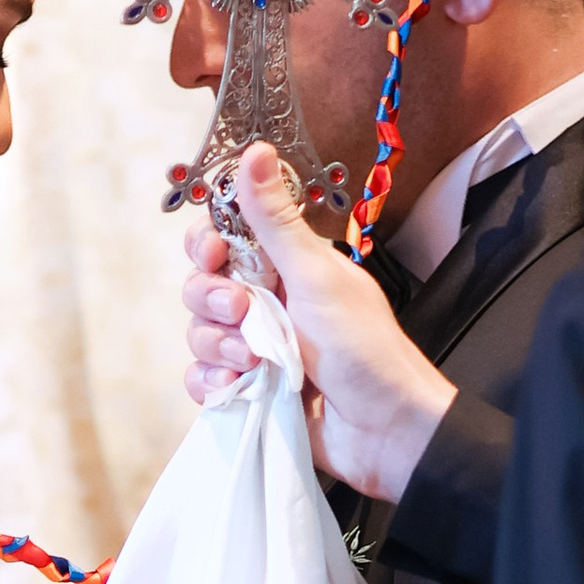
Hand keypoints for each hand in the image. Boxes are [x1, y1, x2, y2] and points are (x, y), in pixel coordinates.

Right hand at [182, 144, 455, 500]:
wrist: (384, 433)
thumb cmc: (365, 350)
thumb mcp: (316, 276)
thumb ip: (276, 219)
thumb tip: (256, 150)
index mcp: (286, 266)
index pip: (223, 238)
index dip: (209, 244)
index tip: (217, 254)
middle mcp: (267, 302)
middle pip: (201, 284)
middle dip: (212, 299)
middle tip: (244, 313)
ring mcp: (256, 348)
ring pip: (198, 333)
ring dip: (219, 345)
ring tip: (257, 362)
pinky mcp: (249, 390)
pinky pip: (203, 379)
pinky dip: (215, 384)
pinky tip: (242, 390)